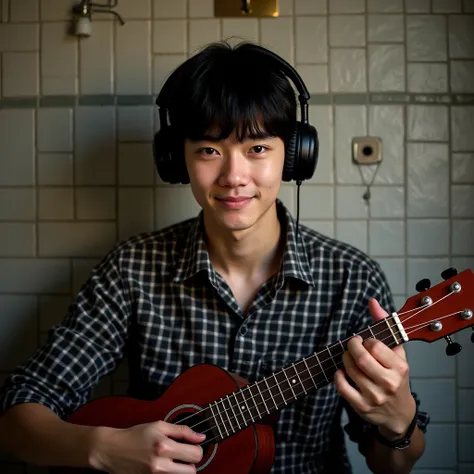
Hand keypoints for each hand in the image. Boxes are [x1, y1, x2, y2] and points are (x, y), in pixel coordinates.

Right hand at [90, 420, 205, 473]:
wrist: (113, 449)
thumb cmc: (135, 435)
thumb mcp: (159, 426)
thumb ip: (182, 431)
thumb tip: (200, 437)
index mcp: (164, 446)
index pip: (195, 454)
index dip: (197, 449)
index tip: (192, 446)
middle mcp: (160, 464)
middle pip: (192, 472)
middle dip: (191, 463)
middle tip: (184, 455)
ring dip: (181, 470)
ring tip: (173, 460)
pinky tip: (165, 465)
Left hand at [334, 298, 415, 438]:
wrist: (399, 413)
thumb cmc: (396, 377)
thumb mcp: (397, 352)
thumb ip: (385, 325)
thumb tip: (372, 302)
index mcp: (400, 368)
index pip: (375, 346)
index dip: (366, 341)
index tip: (366, 342)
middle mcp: (388, 383)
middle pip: (361, 359)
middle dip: (351, 347)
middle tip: (352, 345)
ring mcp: (374, 397)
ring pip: (350, 370)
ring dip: (344, 359)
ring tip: (348, 357)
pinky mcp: (362, 407)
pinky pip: (342, 387)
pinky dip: (338, 375)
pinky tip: (343, 371)